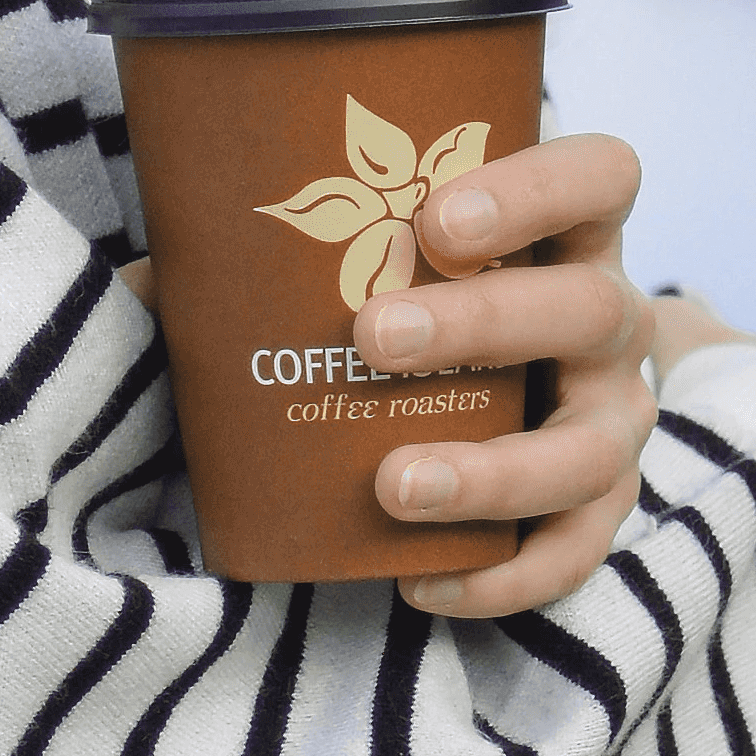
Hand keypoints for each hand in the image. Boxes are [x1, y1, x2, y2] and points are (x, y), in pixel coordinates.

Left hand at [109, 154, 755, 621]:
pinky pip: (578, 552)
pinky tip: (420, 580)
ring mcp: (612, 415)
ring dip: (495, 469)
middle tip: (371, 339)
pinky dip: (506, 572)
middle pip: (591, 308)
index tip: (434, 220)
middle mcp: (607, 315)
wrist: (463, 387)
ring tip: (392, 486)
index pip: (599, 175)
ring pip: (594, 448)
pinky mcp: (597, 507)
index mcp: (560, 226)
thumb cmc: (391, 294)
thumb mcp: (344, 257)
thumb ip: (260, 247)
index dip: (537, 191)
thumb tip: (142, 272)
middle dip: (484, 321)